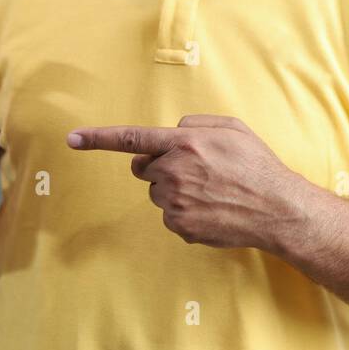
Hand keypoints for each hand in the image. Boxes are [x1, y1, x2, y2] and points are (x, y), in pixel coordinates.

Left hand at [67, 115, 305, 250]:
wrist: (276, 208)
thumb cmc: (256, 165)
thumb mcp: (232, 128)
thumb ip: (196, 123)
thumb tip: (174, 131)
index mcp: (184, 143)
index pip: (132, 138)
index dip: (98, 138)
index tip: (72, 139)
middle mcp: (173, 172)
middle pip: (145, 169)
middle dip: (159, 167)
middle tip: (193, 170)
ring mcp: (175, 202)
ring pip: (158, 193)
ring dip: (175, 190)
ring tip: (211, 191)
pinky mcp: (180, 226)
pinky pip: (170, 215)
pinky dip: (186, 212)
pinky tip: (212, 209)